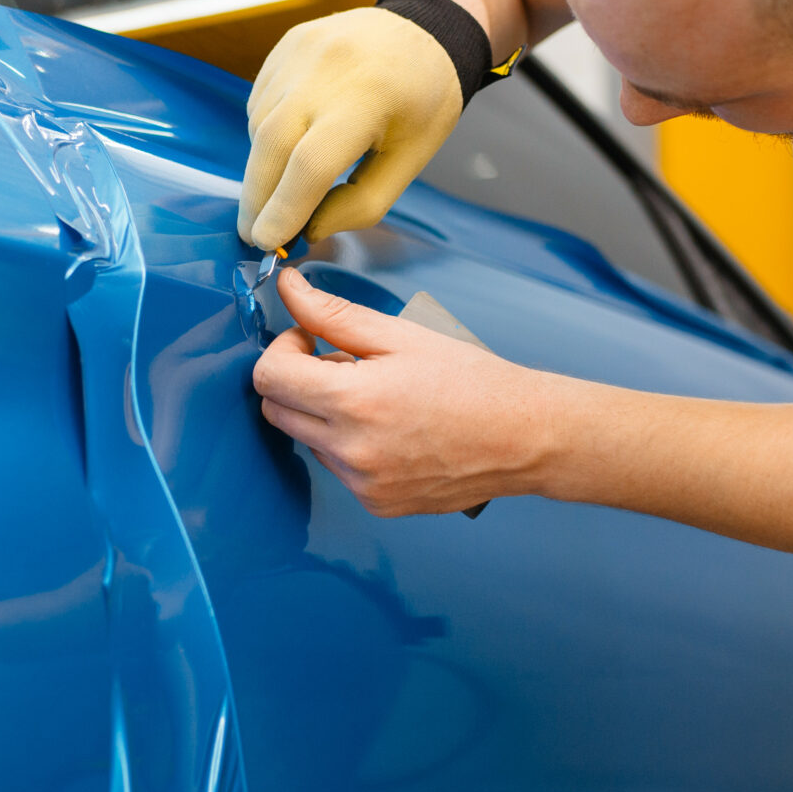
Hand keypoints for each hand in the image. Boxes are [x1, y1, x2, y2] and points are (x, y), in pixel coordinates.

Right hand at [239, 7, 461, 250]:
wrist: (425, 27)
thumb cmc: (424, 99)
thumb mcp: (412, 158)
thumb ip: (363, 202)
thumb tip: (311, 229)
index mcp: (367, 99)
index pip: (310, 164)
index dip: (284, 209)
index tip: (266, 242)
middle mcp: (325, 69)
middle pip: (271, 145)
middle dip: (257, 198)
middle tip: (254, 233)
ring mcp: (300, 52)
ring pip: (261, 125)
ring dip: (261, 168)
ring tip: (279, 191)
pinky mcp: (286, 45)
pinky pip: (261, 101)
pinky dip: (265, 135)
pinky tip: (286, 148)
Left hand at [252, 268, 558, 515]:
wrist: (523, 437)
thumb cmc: (472, 382)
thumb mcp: (401, 335)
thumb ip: (333, 313)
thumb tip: (287, 287)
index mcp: (354, 402)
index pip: (269, 377)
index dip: (284, 348)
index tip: (310, 339)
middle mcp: (351, 451)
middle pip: (277, 411)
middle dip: (297, 379)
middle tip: (343, 363)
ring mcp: (363, 483)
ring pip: (305, 440)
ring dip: (323, 413)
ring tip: (377, 397)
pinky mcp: (376, 503)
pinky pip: (336, 467)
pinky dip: (348, 444)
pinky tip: (391, 428)